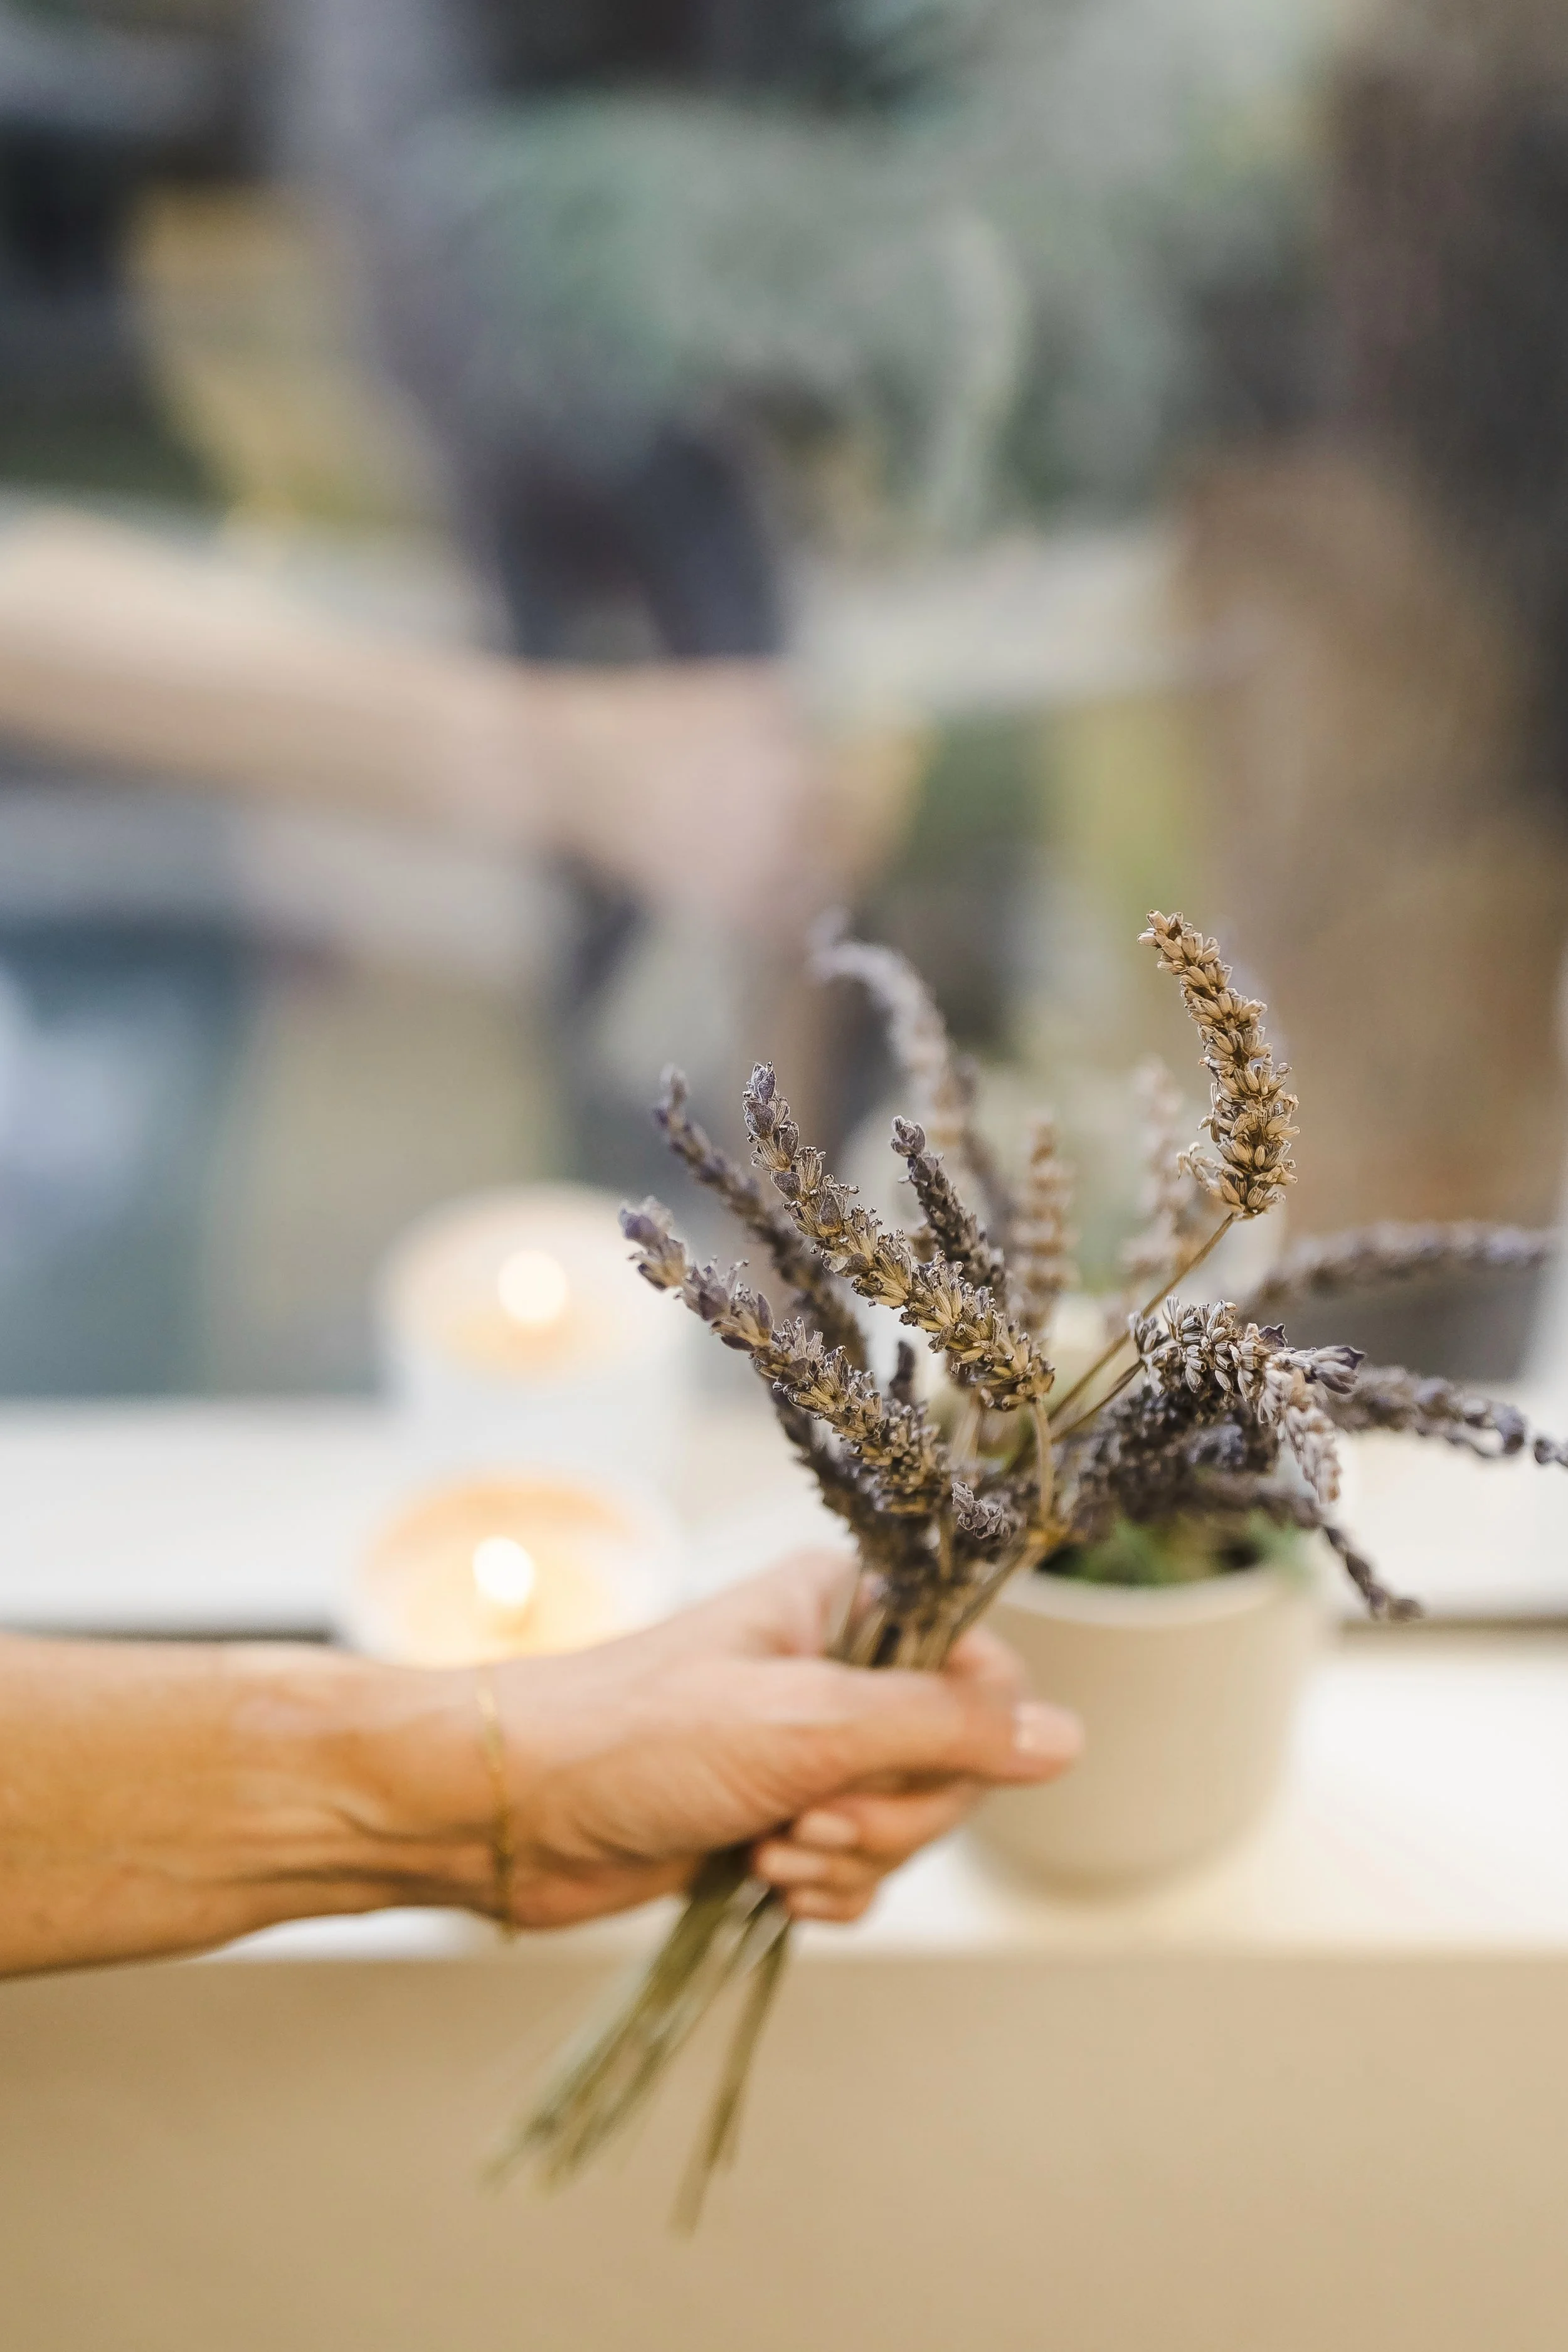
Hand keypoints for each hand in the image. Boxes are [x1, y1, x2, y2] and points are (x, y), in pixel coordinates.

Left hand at [489, 1551, 1080, 1929]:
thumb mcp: (807, 1721)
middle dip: (892, 1812)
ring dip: (850, 1860)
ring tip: (768, 1848)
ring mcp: (805, 1751)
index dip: (969, 1730)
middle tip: (807, 1815)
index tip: (906, 1760)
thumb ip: (946, 1728)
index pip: (981, 1664)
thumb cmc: (639, 1737)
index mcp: (844, 1605)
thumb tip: (1070, 1740)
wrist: (506, 1813)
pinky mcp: (776, 1822)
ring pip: (907, 1827)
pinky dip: (824, 1892)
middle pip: (953, 1761)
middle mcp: (835, 1670)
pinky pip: (858, 1874)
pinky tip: (760, 1881)